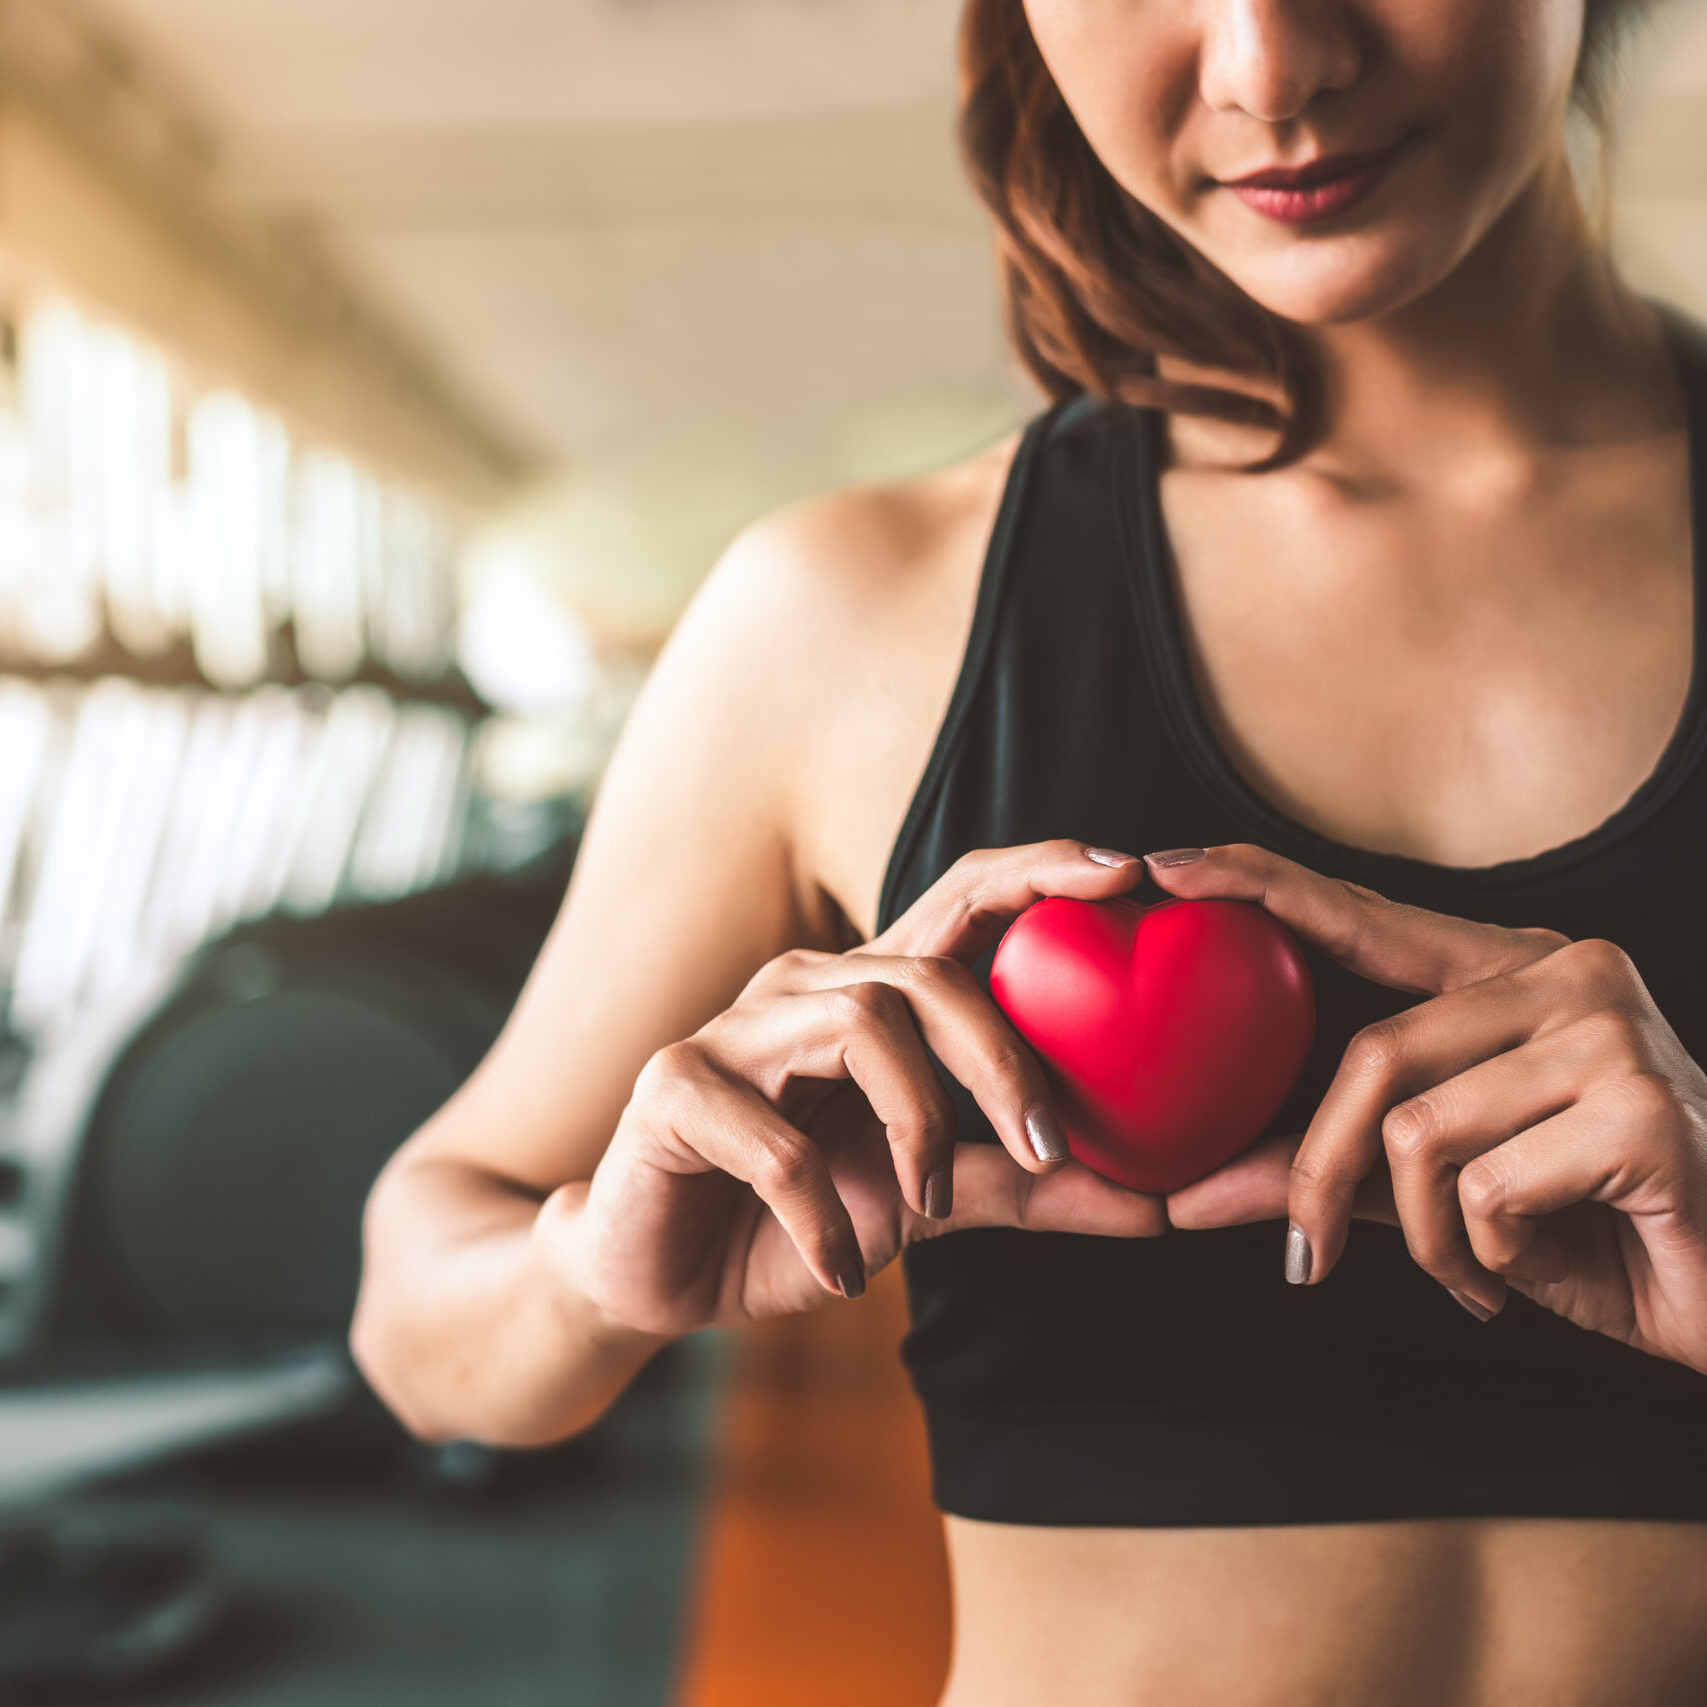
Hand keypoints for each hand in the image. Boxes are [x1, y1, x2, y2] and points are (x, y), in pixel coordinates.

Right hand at [559, 841, 1165, 1337]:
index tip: (1131, 875)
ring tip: (925, 1209)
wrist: (659, 1281)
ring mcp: (734, 1030)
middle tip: (1053, 1148)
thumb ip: (1024, 1188)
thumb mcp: (925, 1206)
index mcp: (867, 998)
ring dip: (916, 1125)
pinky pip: (774, 1141)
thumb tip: (1159, 1204)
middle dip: (1003, 1057)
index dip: (1039, 873)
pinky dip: (824, 1216)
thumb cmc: (793, 1223)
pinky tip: (840, 1273)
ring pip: (861, 1023)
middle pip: (925, 971)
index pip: (960, 906)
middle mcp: (804, 990)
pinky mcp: (675, 1088)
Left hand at [1155, 844, 1706, 1375]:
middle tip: (1306, 1254)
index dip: (1264, 885)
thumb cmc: (1596, 1231)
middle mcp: (1564, 975)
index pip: (1367, 918)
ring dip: (1422, 1235)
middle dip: (1318, 1170)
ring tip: (1473, 1269)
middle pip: (1374, 1053)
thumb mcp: (1446, 1194)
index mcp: (1514, 971)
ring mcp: (1610, 1031)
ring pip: (1419, 1130)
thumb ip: (1333, 1173)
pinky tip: (1537, 1265)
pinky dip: (1485, 1255)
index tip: (1166, 864)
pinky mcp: (1641, 1107)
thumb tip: (1186, 1194)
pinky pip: (1485, 1188)